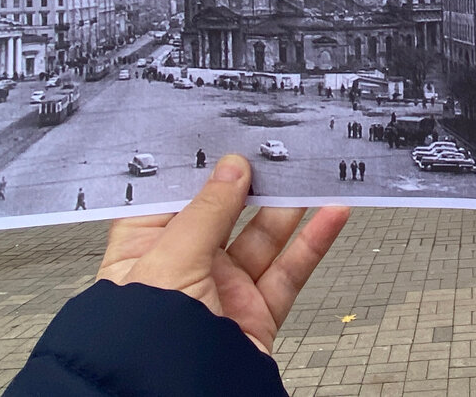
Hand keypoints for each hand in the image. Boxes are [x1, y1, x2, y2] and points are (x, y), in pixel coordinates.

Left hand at [96, 154, 349, 354]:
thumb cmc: (147, 340)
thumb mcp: (170, 261)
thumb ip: (206, 212)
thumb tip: (232, 168)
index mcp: (144, 253)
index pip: (172, 198)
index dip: (197, 167)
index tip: (222, 135)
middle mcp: (184, 269)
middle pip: (223, 213)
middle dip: (249, 181)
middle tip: (274, 146)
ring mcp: (224, 292)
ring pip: (263, 237)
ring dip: (288, 205)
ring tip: (308, 170)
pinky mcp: (258, 314)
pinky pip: (290, 270)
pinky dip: (314, 242)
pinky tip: (331, 213)